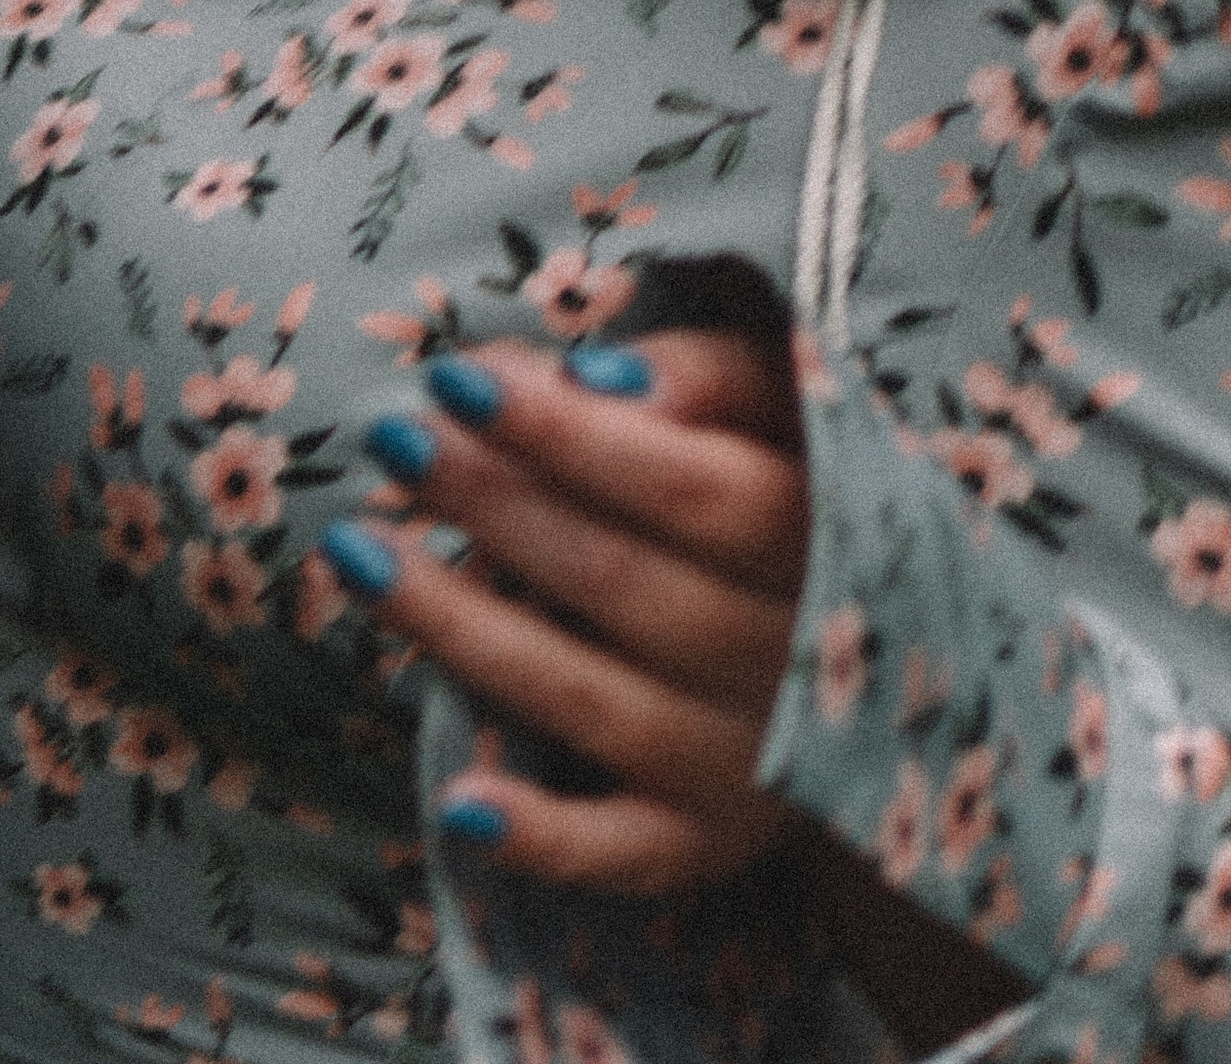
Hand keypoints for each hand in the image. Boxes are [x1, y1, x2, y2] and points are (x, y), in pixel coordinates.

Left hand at [325, 328, 807, 896]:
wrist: (874, 651)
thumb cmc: (787, 481)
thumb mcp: (777, 401)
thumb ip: (697, 377)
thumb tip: (587, 377)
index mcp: (823, 534)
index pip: (683, 486)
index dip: (563, 435)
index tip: (453, 378)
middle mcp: (792, 657)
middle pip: (618, 581)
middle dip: (492, 505)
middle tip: (391, 441)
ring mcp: (746, 761)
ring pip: (587, 700)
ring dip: (462, 629)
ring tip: (356, 552)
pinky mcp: (702, 840)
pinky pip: (619, 852)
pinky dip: (541, 837)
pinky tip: (457, 802)